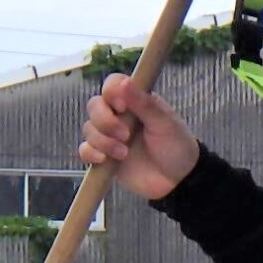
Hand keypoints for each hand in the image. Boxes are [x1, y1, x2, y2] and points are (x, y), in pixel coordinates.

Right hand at [78, 72, 201, 200]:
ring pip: (88, 129)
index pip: (112, 85)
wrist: (177, 181)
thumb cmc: (176, 146)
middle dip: (105, 121)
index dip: (111, 93)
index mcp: (136, 101)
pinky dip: (90, 153)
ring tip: (124, 153)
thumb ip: (143, 103)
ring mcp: (110, 136)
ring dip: (103, 141)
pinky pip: (84, 150)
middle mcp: (119, 115)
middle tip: (126, 135)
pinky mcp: (103, 156)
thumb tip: (124, 82)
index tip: (122, 107)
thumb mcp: (164, 123)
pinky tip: (105, 160)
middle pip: (94, 106)